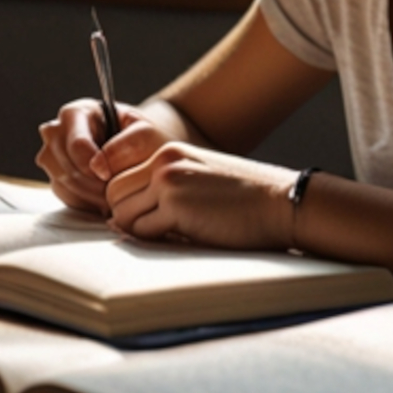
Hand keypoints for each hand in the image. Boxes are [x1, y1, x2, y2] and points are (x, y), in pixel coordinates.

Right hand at [34, 98, 162, 213]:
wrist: (136, 148)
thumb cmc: (140, 136)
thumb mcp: (144, 132)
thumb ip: (127, 144)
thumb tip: (98, 166)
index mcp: (75, 113)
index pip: (77, 144)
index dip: (93, 165)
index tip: (110, 176)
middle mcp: (56, 132)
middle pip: (66, 166)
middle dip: (93, 184)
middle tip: (115, 192)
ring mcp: (51, 155)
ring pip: (63, 182)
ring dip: (90, 196)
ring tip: (112, 197)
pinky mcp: (55, 176)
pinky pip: (64, 195)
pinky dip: (85, 202)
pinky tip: (103, 200)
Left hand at [104, 142, 297, 250]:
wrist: (279, 202)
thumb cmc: (244, 198)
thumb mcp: (200, 178)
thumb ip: (165, 187)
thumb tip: (122, 217)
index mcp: (169, 152)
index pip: (120, 178)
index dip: (127, 202)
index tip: (143, 218)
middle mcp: (163, 162)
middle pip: (114, 195)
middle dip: (126, 217)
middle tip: (152, 231)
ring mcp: (168, 182)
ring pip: (122, 214)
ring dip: (139, 231)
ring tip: (168, 234)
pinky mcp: (176, 206)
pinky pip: (143, 232)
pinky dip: (156, 241)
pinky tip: (181, 238)